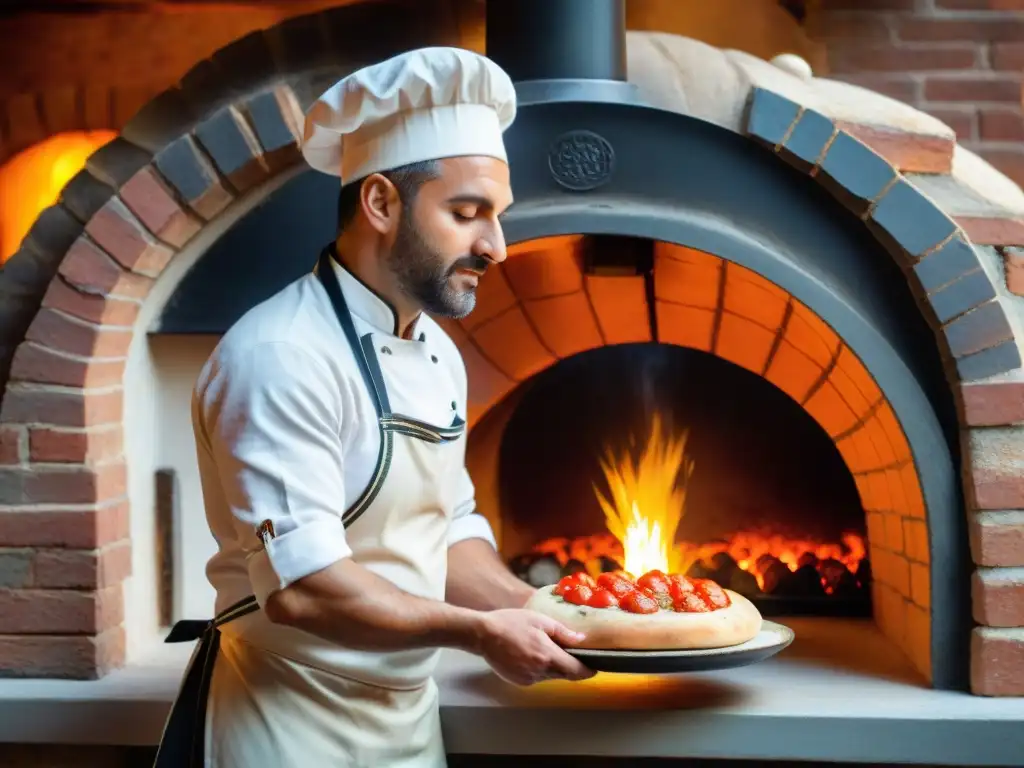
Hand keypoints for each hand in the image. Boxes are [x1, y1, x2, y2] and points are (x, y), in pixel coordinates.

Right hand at [477, 609, 595, 685]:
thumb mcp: (540, 620)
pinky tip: (530, 655)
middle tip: (573, 654)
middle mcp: (540, 672)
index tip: (595, 667)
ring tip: (546, 649)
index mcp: (548, 656)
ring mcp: (529, 679)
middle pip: (564, 675)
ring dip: (554, 667)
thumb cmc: (511, 622)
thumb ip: (563, 632)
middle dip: (571, 667)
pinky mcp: (519, 682)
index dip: (588, 670)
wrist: (483, 634)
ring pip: (550, 676)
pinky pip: (537, 677)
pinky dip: (540, 669)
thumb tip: (582, 639)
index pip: (576, 671)